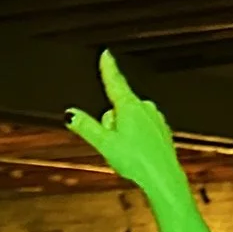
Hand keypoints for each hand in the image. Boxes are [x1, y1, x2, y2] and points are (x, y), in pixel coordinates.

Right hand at [63, 49, 186, 202]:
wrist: (163, 177)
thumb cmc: (136, 161)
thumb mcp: (104, 144)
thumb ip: (86, 127)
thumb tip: (69, 114)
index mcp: (130, 107)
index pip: (115, 81)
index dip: (108, 68)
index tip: (106, 54)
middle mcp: (145, 107)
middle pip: (118, 106)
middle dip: (111, 121)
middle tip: (113, 142)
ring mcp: (155, 117)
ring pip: (130, 117)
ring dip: (123, 130)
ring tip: (127, 151)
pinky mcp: (161, 128)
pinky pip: (142, 126)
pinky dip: (136, 137)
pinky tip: (137, 152)